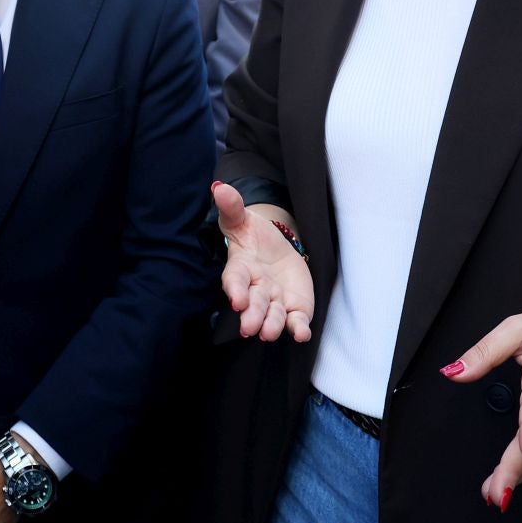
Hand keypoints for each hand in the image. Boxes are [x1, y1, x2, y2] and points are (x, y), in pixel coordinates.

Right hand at [214, 181, 313, 341]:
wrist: (275, 247)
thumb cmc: (252, 235)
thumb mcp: (242, 218)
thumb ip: (232, 207)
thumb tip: (219, 188)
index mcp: (241, 269)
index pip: (235, 280)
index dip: (235, 290)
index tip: (237, 300)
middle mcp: (256, 289)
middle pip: (253, 303)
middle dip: (252, 315)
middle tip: (249, 327)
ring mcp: (275, 301)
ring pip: (273, 316)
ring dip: (271, 325)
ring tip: (268, 333)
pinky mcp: (294, 308)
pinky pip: (296, 321)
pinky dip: (298, 329)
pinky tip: (302, 334)